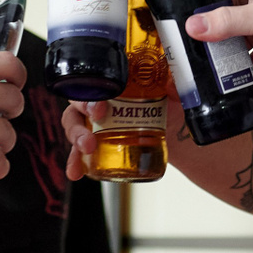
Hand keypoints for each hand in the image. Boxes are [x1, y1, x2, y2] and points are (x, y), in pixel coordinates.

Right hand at [63, 73, 185, 181]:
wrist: (178, 134)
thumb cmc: (172, 106)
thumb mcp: (177, 91)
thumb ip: (175, 84)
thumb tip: (170, 84)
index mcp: (117, 81)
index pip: (95, 80)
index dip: (93, 93)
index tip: (101, 108)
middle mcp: (102, 98)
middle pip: (78, 103)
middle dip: (79, 119)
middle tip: (90, 136)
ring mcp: (98, 121)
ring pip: (75, 125)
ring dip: (75, 138)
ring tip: (86, 151)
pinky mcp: (100, 143)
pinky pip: (79, 150)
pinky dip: (75, 162)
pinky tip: (76, 172)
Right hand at [184, 0, 252, 89]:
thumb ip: (225, 22)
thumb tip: (193, 24)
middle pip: (222, 2)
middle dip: (207, 16)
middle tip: (188, 28)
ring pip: (230, 33)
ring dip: (220, 46)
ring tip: (204, 57)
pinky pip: (243, 57)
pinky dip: (236, 67)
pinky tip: (228, 76)